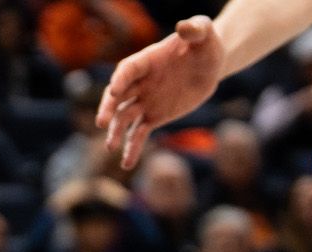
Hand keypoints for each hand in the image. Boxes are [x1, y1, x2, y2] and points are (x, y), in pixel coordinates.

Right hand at [98, 15, 223, 169]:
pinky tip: (127, 164)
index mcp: (146, 61)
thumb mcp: (204, 33)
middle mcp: (140, 82)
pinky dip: (132, 149)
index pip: (127, 70)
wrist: (210, 65)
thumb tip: (184, 27)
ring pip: (124, 118)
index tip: (114, 91)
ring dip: (116, 132)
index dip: (120, 80)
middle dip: (109, 109)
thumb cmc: (204, 44)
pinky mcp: (154, 117)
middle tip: (102, 122)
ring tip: (111, 147)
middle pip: (118, 96)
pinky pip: (139, 134)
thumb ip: (195, 28)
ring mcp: (144, 101)